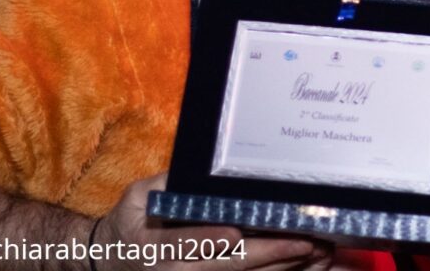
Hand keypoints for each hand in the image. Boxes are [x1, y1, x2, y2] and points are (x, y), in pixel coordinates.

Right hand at [97, 173, 333, 269]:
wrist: (116, 261)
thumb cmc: (130, 222)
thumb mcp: (135, 197)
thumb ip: (164, 184)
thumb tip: (199, 169)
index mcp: (154, 244)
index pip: (184, 243)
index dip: (208, 238)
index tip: (235, 231)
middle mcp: (175, 269)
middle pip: (225, 264)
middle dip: (267, 253)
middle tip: (302, 241)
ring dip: (279, 266)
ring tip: (313, 250)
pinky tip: (302, 262)